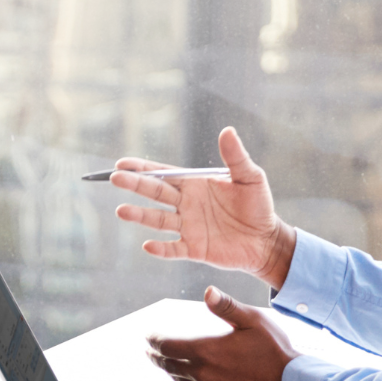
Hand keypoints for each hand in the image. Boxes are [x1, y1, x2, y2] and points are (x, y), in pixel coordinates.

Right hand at [110, 127, 297, 288]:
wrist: (266, 239)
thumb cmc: (258, 205)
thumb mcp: (250, 177)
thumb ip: (236, 157)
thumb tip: (227, 131)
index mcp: (194, 184)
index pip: (163, 174)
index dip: (142, 168)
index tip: (122, 164)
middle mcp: (186, 204)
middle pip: (155, 193)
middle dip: (135, 185)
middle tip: (115, 178)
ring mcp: (188, 227)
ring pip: (158, 220)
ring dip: (140, 215)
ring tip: (122, 211)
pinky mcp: (194, 248)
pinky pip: (173, 249)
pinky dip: (161, 249)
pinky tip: (148, 246)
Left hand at [147, 287, 297, 380]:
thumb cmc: (275, 352)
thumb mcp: (252, 320)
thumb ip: (226, 306)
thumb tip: (208, 292)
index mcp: (207, 350)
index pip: (168, 346)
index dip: (155, 340)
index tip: (149, 336)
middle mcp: (204, 372)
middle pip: (168, 364)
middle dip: (156, 355)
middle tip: (149, 350)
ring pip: (179, 379)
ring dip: (167, 369)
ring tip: (163, 362)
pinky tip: (187, 377)